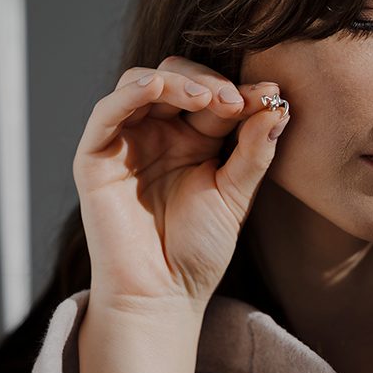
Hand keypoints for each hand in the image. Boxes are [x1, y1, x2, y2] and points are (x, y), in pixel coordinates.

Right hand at [71, 56, 287, 372]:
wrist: (165, 294)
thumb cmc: (199, 249)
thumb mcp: (236, 193)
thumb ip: (254, 149)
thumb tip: (277, 104)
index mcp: (194, 138)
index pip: (213, 94)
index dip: (241, 89)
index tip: (271, 95)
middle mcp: (158, 133)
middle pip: (176, 77)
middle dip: (210, 81)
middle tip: (237, 101)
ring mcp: (125, 142)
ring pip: (141, 83)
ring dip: (177, 81)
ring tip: (209, 99)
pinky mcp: (95, 158)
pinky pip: (106, 112)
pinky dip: (129, 93)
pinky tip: (156, 89)